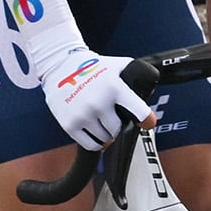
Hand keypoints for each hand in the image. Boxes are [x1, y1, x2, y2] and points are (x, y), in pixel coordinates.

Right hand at [37, 44, 151, 149]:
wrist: (59, 65)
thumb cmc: (91, 66)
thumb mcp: (117, 65)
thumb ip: (136, 76)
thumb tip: (150, 89)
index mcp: (115, 88)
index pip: (139, 112)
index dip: (146, 120)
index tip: (147, 123)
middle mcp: (99, 103)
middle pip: (118, 129)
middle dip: (118, 125)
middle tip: (112, 117)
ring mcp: (83, 115)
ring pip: (105, 139)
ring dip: (106, 133)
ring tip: (100, 120)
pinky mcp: (70, 124)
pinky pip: (91, 145)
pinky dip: (95, 142)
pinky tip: (94, 131)